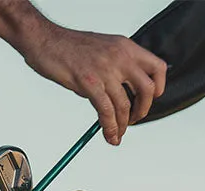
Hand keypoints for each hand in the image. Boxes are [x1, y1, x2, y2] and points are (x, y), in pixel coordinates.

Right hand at [20, 24, 166, 144]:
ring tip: (117, 134)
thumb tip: (118, 91)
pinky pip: (106, 111)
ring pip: (125, 106)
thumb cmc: (68, 47)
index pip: (157, 67)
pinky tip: (109, 135)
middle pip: (147, 89)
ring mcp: (106, 71)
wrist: (46, 41)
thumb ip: (114, 67)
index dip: (158, 88)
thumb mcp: (102, 50)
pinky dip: (109, 128)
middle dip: (142, 111)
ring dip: (123, 125)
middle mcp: (120, 57)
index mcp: (126, 47)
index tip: (148, 101)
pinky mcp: (90, 84)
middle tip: (133, 120)